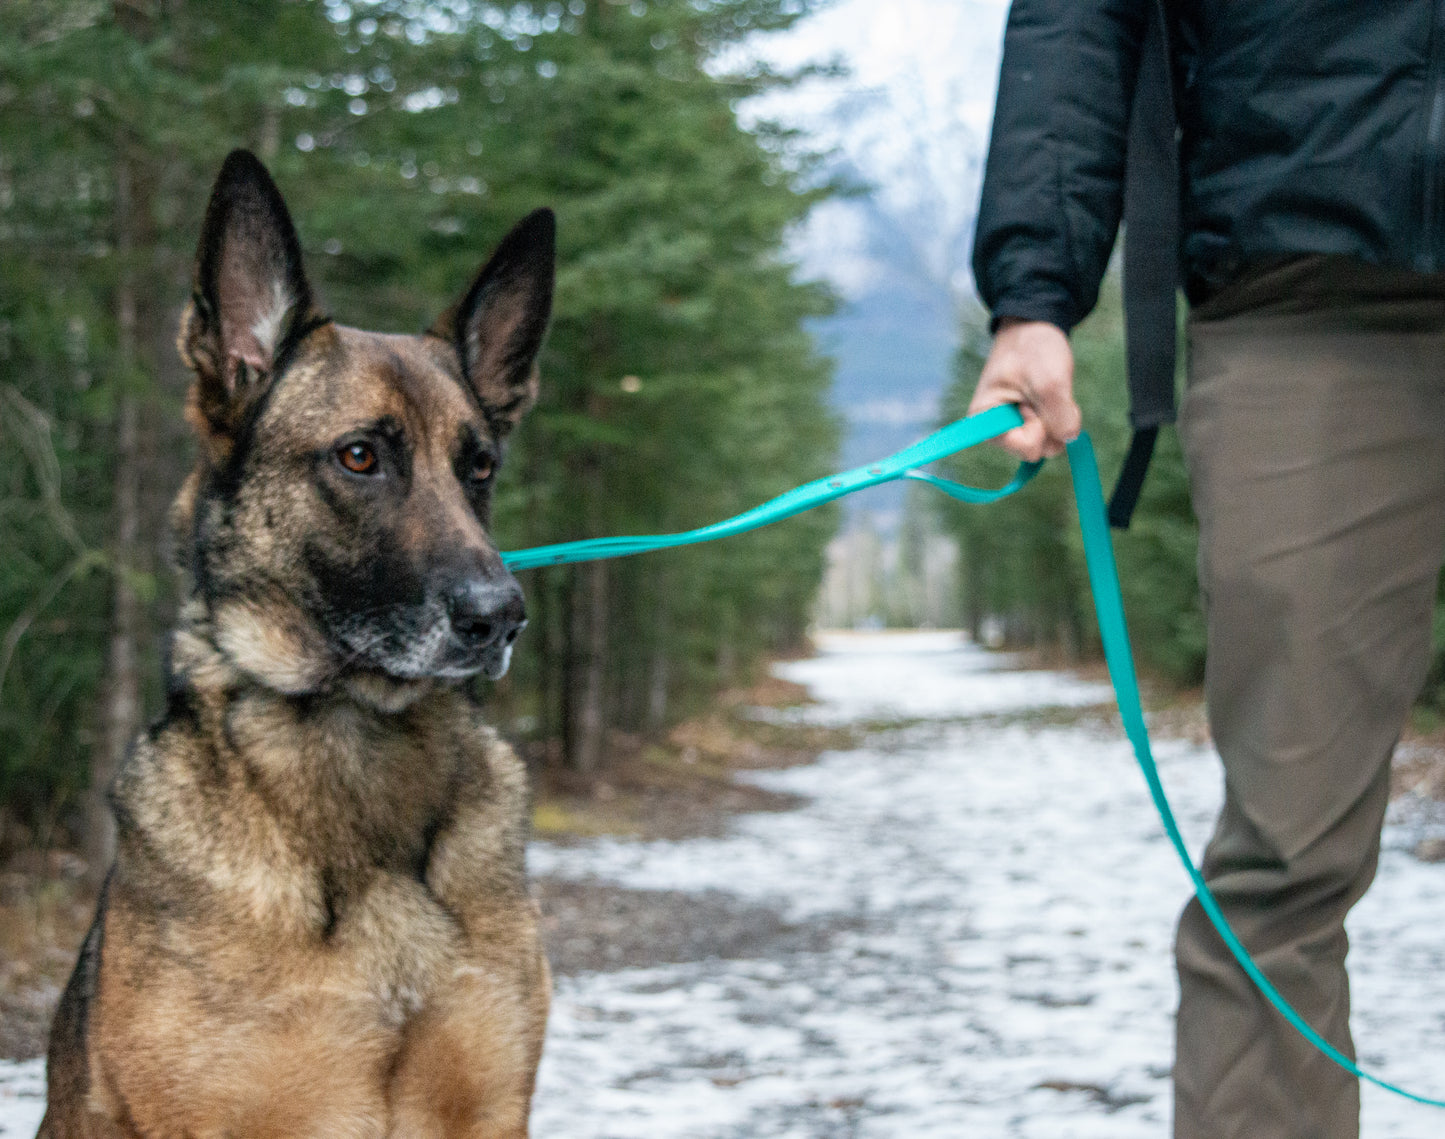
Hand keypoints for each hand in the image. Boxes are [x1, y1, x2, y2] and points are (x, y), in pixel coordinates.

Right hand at [967, 318, 1080, 460]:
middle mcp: (996, 432)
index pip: (1026, 448)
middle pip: (1039, 450)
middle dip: (1049, 422)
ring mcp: (1014, 429)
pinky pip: (1054, 433)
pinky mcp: (1028, 425)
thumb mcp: (1050, 381)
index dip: (1039, 426)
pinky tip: (1049, 396)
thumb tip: (1070, 440)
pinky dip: (1059, 415)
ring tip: (1043, 391)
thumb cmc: (1032, 349)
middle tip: (1039, 392)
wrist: (1033, 328)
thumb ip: (1060, 416)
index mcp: (986, 423)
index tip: (1031, 400)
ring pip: (1049, 443)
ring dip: (1056, 417)